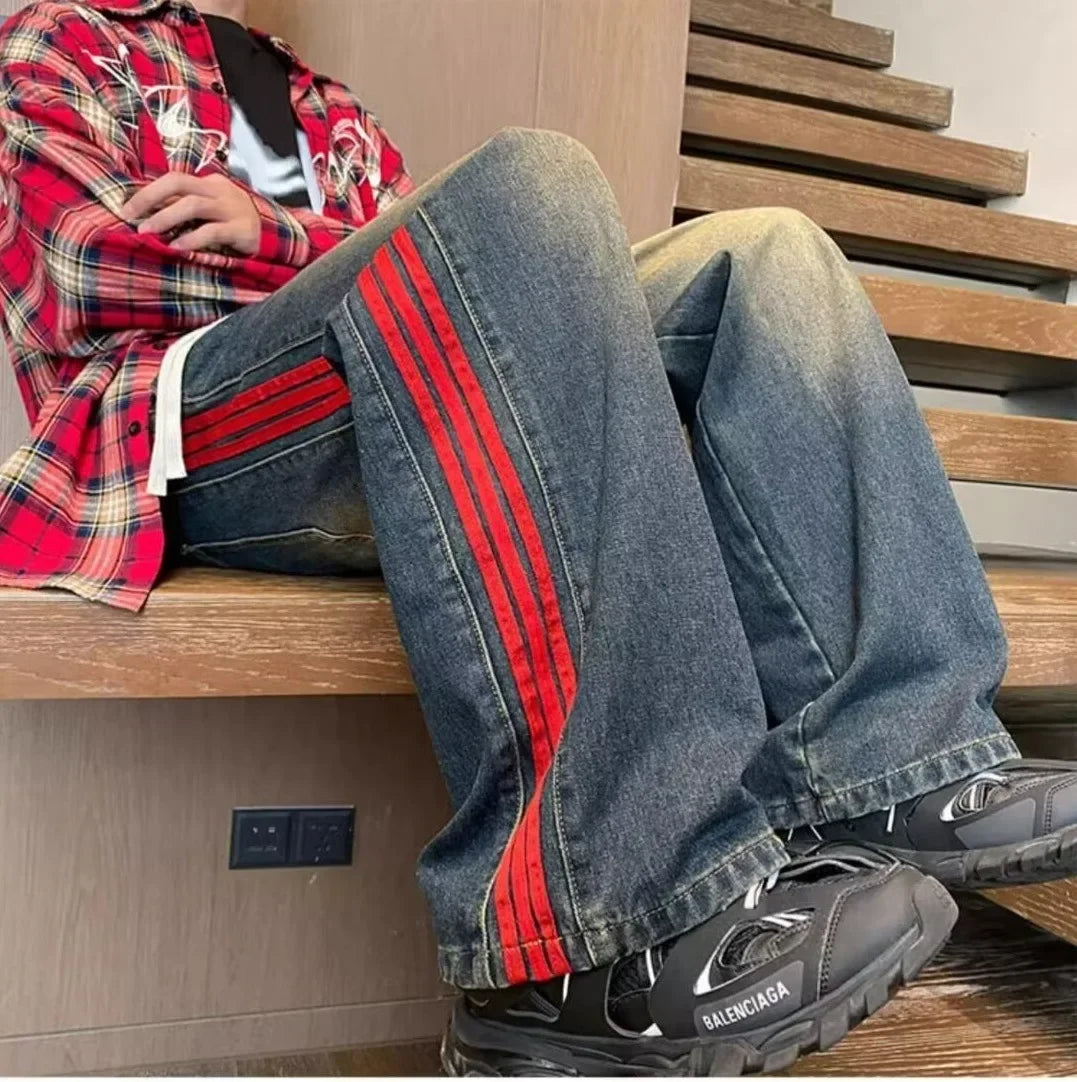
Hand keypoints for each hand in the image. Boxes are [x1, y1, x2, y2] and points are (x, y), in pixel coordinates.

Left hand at [121, 172, 259, 255]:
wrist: (281, 239)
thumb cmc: (239, 228)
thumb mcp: (214, 212)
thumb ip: (188, 209)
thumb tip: (150, 216)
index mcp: (210, 184)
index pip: (173, 179)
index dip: (147, 191)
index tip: (126, 208)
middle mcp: (220, 191)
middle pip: (178, 182)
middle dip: (149, 197)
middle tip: (129, 215)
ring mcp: (232, 209)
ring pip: (192, 204)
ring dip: (165, 217)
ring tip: (147, 232)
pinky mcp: (243, 230)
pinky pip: (213, 231)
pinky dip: (192, 239)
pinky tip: (177, 248)